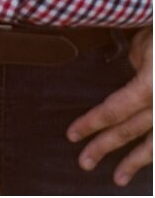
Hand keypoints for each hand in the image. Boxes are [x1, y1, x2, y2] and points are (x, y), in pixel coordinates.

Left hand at [67, 26, 151, 186]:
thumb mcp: (146, 37)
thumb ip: (136, 59)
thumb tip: (129, 71)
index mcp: (153, 83)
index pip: (117, 108)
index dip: (93, 123)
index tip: (71, 135)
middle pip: (132, 128)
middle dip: (106, 146)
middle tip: (83, 162)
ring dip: (136, 162)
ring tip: (118, 181)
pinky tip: (146, 163)